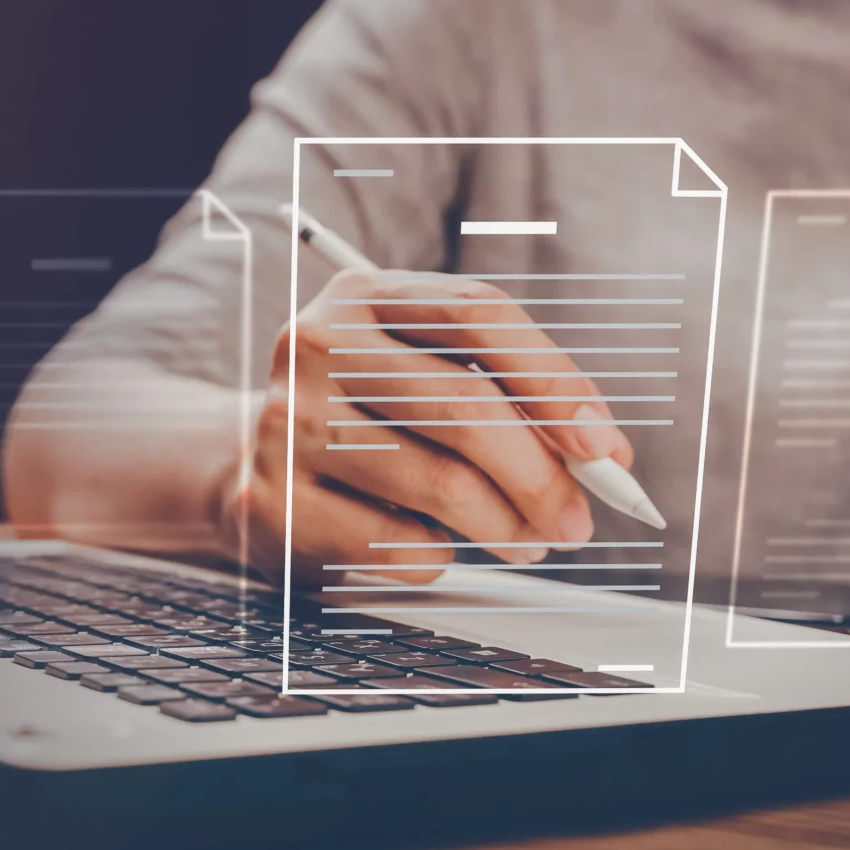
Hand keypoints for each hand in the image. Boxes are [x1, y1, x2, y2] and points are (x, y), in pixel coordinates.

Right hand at [226, 269, 637, 587]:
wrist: (246, 462)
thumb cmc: (367, 417)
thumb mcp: (421, 374)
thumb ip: (505, 394)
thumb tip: (599, 453)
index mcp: (364, 294)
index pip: (477, 313)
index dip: (554, 379)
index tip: (603, 445)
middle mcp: (317, 344)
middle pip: (465, 406)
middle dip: (542, 475)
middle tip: (577, 520)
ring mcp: (288, 422)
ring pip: (440, 484)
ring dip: (506, 527)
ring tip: (528, 541)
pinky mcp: (277, 500)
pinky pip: (395, 544)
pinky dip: (436, 555)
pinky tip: (429, 544)